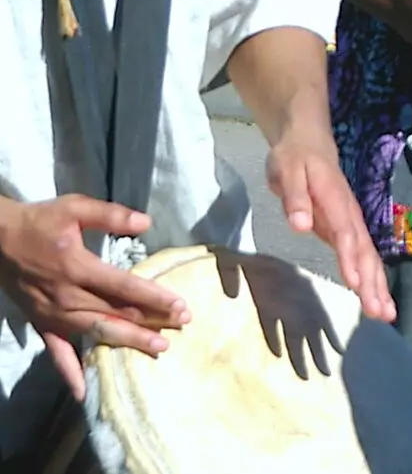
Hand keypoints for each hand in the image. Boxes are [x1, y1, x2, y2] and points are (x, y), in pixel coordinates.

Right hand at [0, 195, 190, 399]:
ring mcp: (53, 314)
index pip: (124, 287)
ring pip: (96, 332)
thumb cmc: (40, 221)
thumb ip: (111, 215)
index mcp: (77, 266)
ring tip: (158, 348)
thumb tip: (146, 222)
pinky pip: (57, 353)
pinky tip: (85, 392)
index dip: (154, 298)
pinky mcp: (41, 324)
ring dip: (128, 341)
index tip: (180, 306)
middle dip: (151, 320)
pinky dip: (71, 373)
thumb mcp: (75, 208)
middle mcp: (66, 295)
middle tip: (182, 325)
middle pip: (116, 312)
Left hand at [266, 133, 395, 323]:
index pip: (345, 231)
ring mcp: (350, 224)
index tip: (354, 282)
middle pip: (364, 250)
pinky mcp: (347, 232)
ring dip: (377, 285)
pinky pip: (363, 258)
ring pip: (368, 257)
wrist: (308, 143)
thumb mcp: (287, 171)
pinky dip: (370, 279)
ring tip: (386, 313)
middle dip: (372, 281)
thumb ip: (295, 198)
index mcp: (335, 199)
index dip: (350, 257)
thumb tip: (300, 226)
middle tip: (381, 311)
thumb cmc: (295, 158)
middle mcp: (349, 214)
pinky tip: (375, 299)